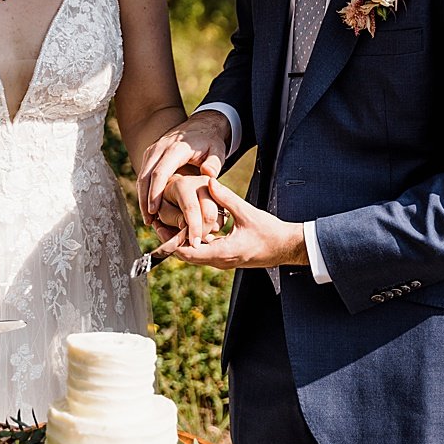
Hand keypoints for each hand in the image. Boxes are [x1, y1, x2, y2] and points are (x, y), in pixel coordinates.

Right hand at [138, 111, 231, 224]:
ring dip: (142, 197)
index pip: (160, 172)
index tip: (154, 210)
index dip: (155, 192)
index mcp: (175, 149)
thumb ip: (214, 163)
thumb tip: (208, 174)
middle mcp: (159, 148)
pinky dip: (144, 191)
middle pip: (145, 176)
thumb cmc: (210, 141)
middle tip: (148, 220)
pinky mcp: (150, 155)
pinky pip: (144, 174)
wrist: (200, 125)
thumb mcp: (217, 150)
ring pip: (142, 176)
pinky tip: (148, 207)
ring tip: (147, 219)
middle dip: (144, 199)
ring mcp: (152, 150)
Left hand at [161, 177, 308, 271]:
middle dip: (171, 241)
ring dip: (180, 242)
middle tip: (157, 224)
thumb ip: (227, 198)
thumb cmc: (271, 232)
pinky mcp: (226, 258)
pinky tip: (186, 228)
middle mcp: (221, 261)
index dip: (171, 242)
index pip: (188, 252)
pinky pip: (203, 253)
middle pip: (186, 256)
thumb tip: (210, 182)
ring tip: (166, 224)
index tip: (159, 227)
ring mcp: (223, 261)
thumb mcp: (247, 212)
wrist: (287, 247)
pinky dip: (192, 242)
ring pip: (193, 255)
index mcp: (224, 252)